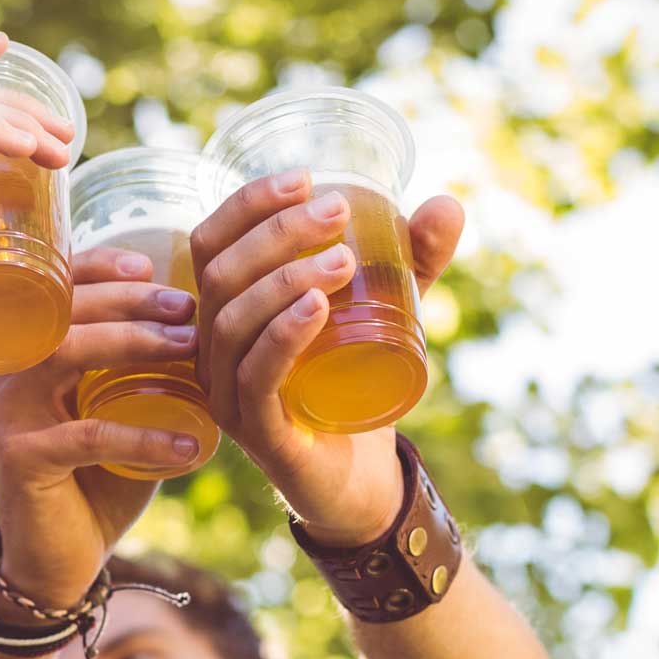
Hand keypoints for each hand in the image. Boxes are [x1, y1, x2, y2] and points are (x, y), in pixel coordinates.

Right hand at [0, 248, 200, 613]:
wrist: (59, 559)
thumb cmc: (97, 478)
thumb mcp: (118, 411)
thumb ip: (141, 368)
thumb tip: (204, 317)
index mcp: (19, 352)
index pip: (52, 289)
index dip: (101, 267)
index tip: (155, 264)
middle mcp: (1, 373)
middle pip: (62, 310)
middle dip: (130, 300)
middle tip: (188, 307)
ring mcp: (4, 414)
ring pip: (67, 352)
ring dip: (134, 343)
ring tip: (191, 350)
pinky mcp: (19, 458)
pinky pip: (90, 434)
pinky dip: (145, 438)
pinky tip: (191, 447)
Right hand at [190, 172, 464, 547]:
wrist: (365, 481)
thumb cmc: (358, 387)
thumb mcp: (388, 313)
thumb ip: (413, 262)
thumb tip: (446, 203)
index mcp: (228, 312)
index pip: (212, 243)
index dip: (248, 204)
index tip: (305, 177)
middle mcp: (214, 352)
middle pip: (220, 274)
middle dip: (277, 233)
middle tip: (336, 212)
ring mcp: (230, 395)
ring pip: (233, 322)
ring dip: (285, 279)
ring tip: (343, 260)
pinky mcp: (259, 433)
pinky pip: (256, 377)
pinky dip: (283, 335)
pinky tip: (317, 307)